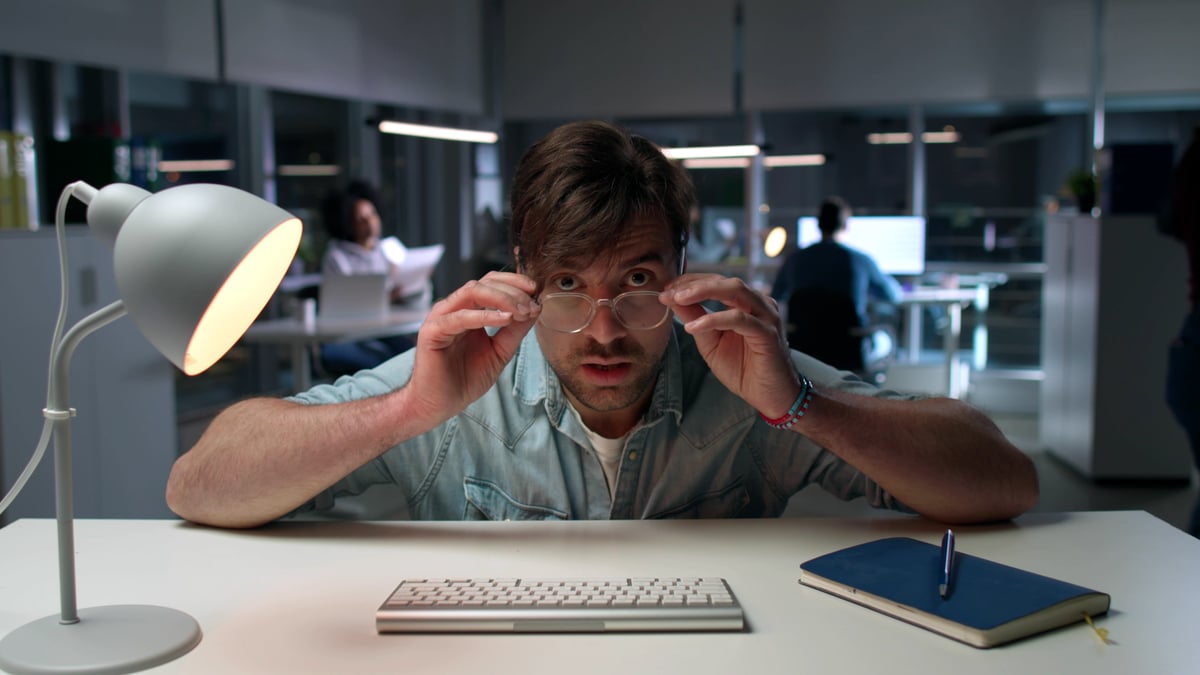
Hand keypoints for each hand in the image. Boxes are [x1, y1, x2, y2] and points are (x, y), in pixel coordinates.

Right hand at [406, 271, 540, 422]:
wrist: (440, 404)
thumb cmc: (465, 379)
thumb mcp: (500, 352)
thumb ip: (515, 330)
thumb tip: (535, 308)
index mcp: (467, 310)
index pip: (491, 283)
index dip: (514, 283)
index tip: (536, 292)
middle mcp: (452, 309)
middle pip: (483, 283)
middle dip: (512, 290)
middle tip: (532, 305)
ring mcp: (440, 318)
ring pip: (472, 292)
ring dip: (502, 299)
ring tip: (522, 311)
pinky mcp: (432, 332)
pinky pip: (460, 317)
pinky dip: (485, 315)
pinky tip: (506, 319)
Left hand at [660, 274, 799, 417]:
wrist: (771, 396)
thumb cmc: (745, 370)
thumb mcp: (710, 343)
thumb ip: (696, 319)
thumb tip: (673, 300)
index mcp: (745, 303)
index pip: (716, 282)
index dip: (689, 283)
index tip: (666, 290)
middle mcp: (758, 304)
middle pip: (724, 281)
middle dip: (693, 284)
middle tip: (669, 292)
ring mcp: (766, 316)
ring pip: (735, 291)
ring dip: (703, 292)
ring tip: (678, 300)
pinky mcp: (768, 333)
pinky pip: (740, 319)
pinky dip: (714, 319)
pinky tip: (694, 326)